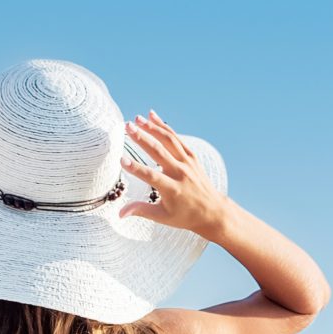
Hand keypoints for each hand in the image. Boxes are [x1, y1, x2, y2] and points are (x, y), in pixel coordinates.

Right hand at [120, 114, 228, 239]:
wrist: (212, 211)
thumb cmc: (185, 216)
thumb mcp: (163, 217)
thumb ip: (141, 211)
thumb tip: (120, 213)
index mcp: (172, 189)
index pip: (151, 176)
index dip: (136, 168)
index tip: (121, 160)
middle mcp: (180, 173)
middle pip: (159, 152)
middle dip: (142, 138)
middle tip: (128, 126)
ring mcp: (187, 163)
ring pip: (168, 140)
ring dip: (152, 127)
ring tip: (137, 118)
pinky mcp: (191, 157)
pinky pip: (176, 139)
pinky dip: (164, 126)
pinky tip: (152, 116)